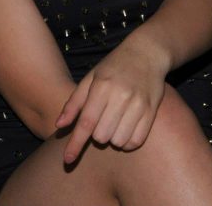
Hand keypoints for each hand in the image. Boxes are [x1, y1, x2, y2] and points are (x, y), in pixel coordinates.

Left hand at [54, 36, 169, 163]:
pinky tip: (126, 131)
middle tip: (102, 121)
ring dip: (112, 139)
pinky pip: (136, 141)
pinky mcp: (152, 110)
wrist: (147, 53)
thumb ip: (74, 103)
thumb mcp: (91, 78)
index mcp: (102, 86)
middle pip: (102, 136)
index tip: (68, 160)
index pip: (86, 122)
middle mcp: (121, 95)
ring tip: (114, 124)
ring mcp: (138, 103)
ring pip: (119, 141)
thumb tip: (59, 126)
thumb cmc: (114, 66)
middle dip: (97, 135)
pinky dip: (128, 143)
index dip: (76, 143)